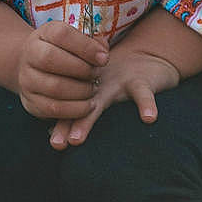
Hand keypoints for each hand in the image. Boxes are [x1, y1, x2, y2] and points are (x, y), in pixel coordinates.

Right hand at [18, 22, 108, 123]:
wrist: (37, 67)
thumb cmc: (66, 52)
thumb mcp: (77, 40)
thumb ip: (93, 43)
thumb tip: (102, 54)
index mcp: (44, 34)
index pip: (61, 35)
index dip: (85, 46)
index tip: (104, 58)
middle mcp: (30, 54)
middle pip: (51, 59)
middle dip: (82, 69)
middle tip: (97, 74)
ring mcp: (27, 79)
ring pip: (54, 87)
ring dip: (81, 91)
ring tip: (93, 88)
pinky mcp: (31, 101)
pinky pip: (53, 108)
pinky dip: (76, 109)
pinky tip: (88, 105)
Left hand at [47, 46, 179, 149]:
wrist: (149, 55)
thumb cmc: (120, 82)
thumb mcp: (102, 96)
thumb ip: (84, 116)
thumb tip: (61, 143)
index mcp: (88, 94)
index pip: (69, 111)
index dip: (61, 127)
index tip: (52, 145)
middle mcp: (96, 88)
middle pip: (77, 109)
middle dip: (66, 126)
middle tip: (56, 144)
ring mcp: (116, 84)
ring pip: (100, 102)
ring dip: (87, 120)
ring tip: (76, 139)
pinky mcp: (140, 82)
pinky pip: (143, 94)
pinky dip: (146, 105)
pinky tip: (149, 118)